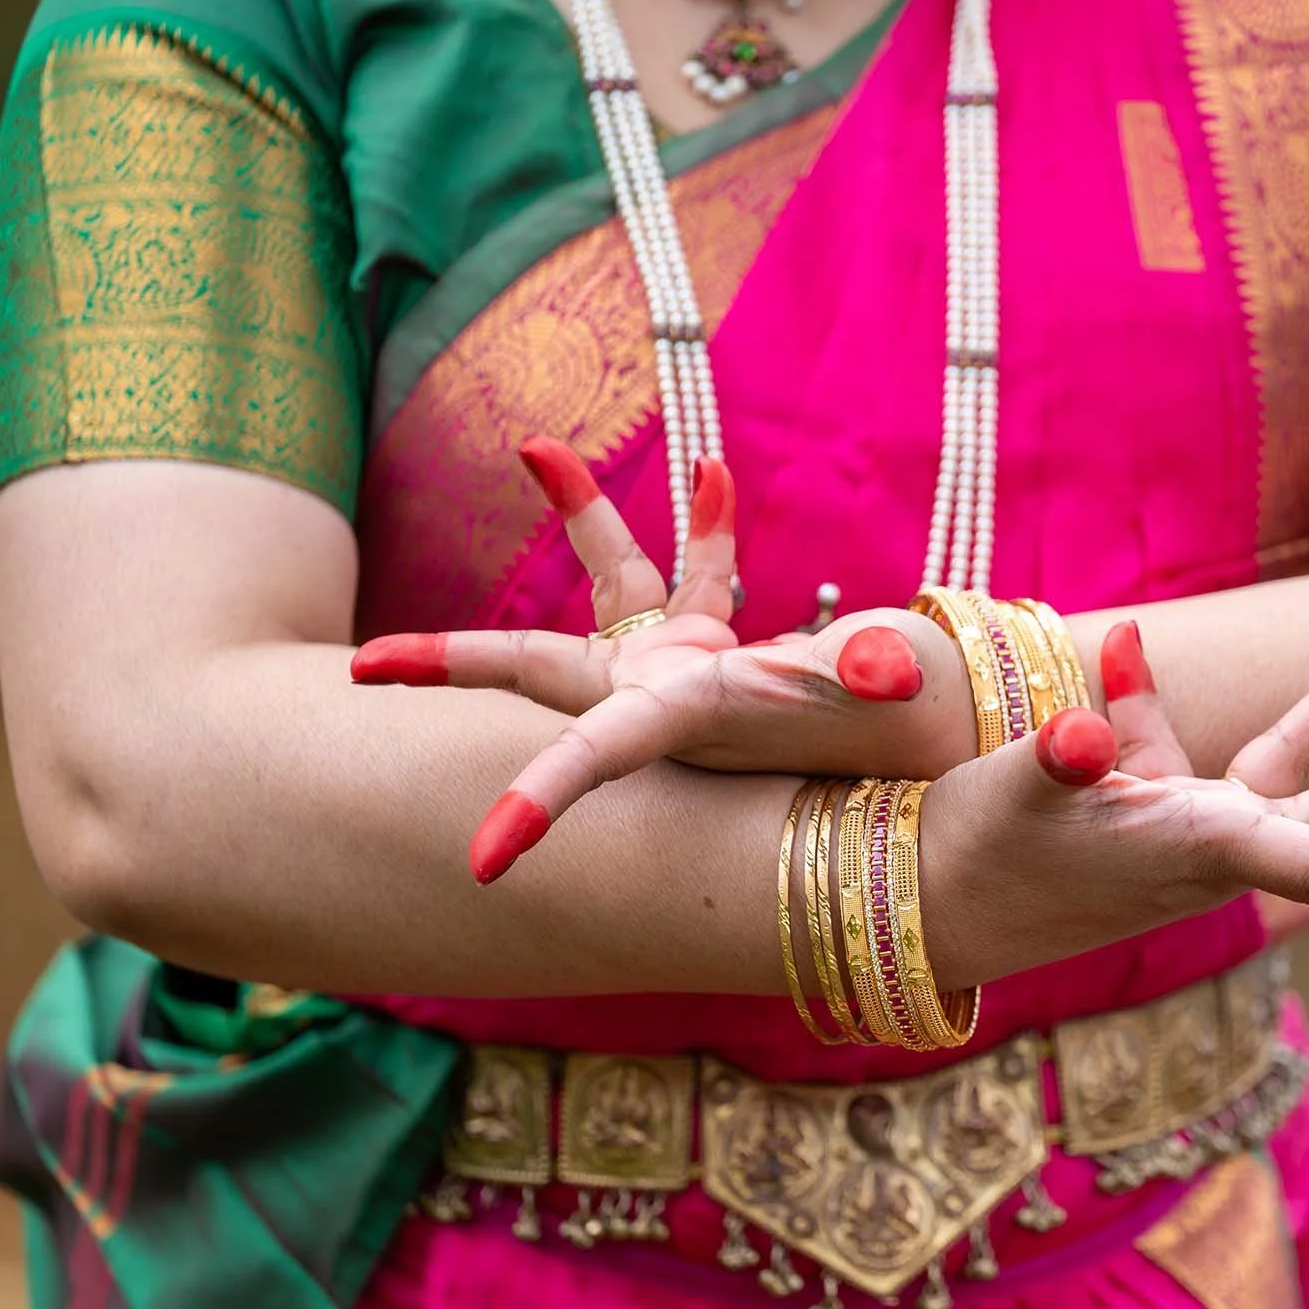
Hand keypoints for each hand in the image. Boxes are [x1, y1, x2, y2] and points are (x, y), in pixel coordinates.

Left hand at [351, 440, 979, 879]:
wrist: (944, 753)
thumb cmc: (922, 739)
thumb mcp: (895, 706)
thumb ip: (876, 682)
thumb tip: (874, 667)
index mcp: (692, 722)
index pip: (596, 753)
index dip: (540, 800)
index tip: (479, 862)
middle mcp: (668, 701)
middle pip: (536, 668)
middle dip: (454, 663)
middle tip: (364, 668)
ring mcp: (688, 672)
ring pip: (612, 587)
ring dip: (583, 517)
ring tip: (537, 445)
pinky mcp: (721, 650)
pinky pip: (695, 574)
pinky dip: (707, 526)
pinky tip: (714, 470)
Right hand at [918, 623, 1308, 983]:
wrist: (915, 907)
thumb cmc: (966, 864)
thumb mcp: (1011, 805)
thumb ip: (1056, 764)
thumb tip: (1082, 735)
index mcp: (1198, 851)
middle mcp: (1211, 844)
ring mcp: (1185, 826)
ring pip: (1282, 765)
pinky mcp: (1146, 809)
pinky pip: (1184, 744)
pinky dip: (1154, 695)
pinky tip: (1129, 637)